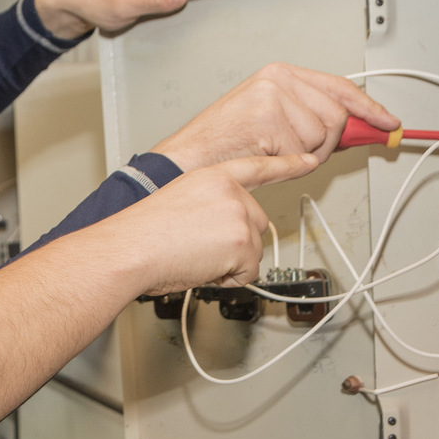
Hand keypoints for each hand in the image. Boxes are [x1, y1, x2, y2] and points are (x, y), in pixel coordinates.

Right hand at [110, 153, 318, 293]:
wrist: (129, 249)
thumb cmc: (140, 235)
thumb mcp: (177, 204)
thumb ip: (208, 209)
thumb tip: (220, 232)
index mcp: (211, 177)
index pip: (257, 167)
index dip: (286, 165)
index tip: (309, 160)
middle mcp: (230, 191)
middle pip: (257, 224)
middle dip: (234, 245)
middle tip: (198, 248)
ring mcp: (239, 214)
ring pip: (254, 250)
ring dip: (229, 263)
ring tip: (194, 256)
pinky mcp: (243, 242)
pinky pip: (248, 272)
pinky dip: (227, 278)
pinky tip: (201, 266)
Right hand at [148, 63, 401, 173]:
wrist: (189, 158)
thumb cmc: (224, 145)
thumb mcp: (272, 120)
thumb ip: (312, 117)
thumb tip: (358, 128)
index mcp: (280, 73)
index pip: (339, 86)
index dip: (368, 108)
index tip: (386, 121)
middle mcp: (278, 78)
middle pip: (336, 115)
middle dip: (326, 144)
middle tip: (299, 154)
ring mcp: (273, 96)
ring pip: (322, 136)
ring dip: (304, 156)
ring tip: (273, 154)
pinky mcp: (268, 118)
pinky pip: (302, 151)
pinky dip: (288, 164)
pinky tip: (265, 157)